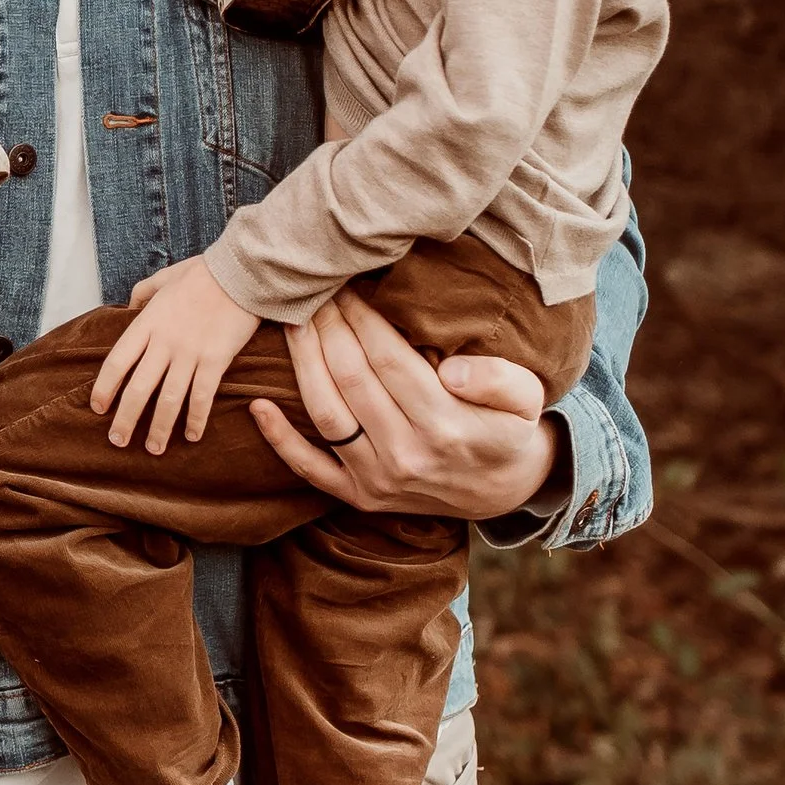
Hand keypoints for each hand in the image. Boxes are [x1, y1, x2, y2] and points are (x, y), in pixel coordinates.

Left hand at [91, 256, 261, 453]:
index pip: (116, 363)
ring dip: (159, 429)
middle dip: (125, 420)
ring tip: (153, 449)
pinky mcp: (216, 361)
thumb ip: (143, 292)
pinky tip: (191, 436)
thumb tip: (128, 305)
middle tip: (117, 441)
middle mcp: (163, 342)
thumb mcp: (166, 277)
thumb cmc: (204, 273)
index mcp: (147, 323)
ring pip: (168, 400)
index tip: (98, 408)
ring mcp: (189, 353)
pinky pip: (201, 398)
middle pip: (137, 389)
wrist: (241, 272)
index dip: (104, 389)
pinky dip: (195, 420)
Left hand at [246, 288, 559, 516]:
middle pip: (351, 379)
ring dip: (302, 364)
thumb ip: (498, 379)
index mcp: (446, 425)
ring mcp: (377, 480)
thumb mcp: (528, 399)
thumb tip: (452, 369)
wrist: (504, 492)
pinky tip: (257, 406)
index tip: (348, 287)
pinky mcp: (359, 497)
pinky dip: (280, 441)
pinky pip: (310, 469)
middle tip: (315, 293)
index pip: (389, 359)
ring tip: (292, 323)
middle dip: (328, 329)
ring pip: (325, 415)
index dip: (362, 319)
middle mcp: (405, 455)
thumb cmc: (510, 429)